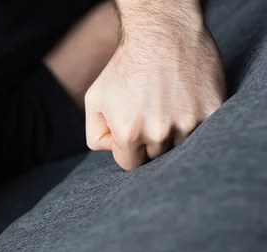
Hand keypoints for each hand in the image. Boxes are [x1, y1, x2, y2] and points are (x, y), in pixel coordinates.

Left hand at [84, 2, 225, 169]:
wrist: (162, 31)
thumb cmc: (124, 66)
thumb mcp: (95, 99)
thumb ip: (96, 134)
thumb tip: (112, 152)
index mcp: (128, 133)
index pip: (130, 164)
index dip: (129, 150)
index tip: (132, 133)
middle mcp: (158, 132)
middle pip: (155, 157)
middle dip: (150, 141)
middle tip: (150, 112)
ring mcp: (188, 122)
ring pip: (180, 146)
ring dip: (174, 131)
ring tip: (167, 104)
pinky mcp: (212, 110)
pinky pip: (202, 130)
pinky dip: (194, 119)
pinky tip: (184, 99)